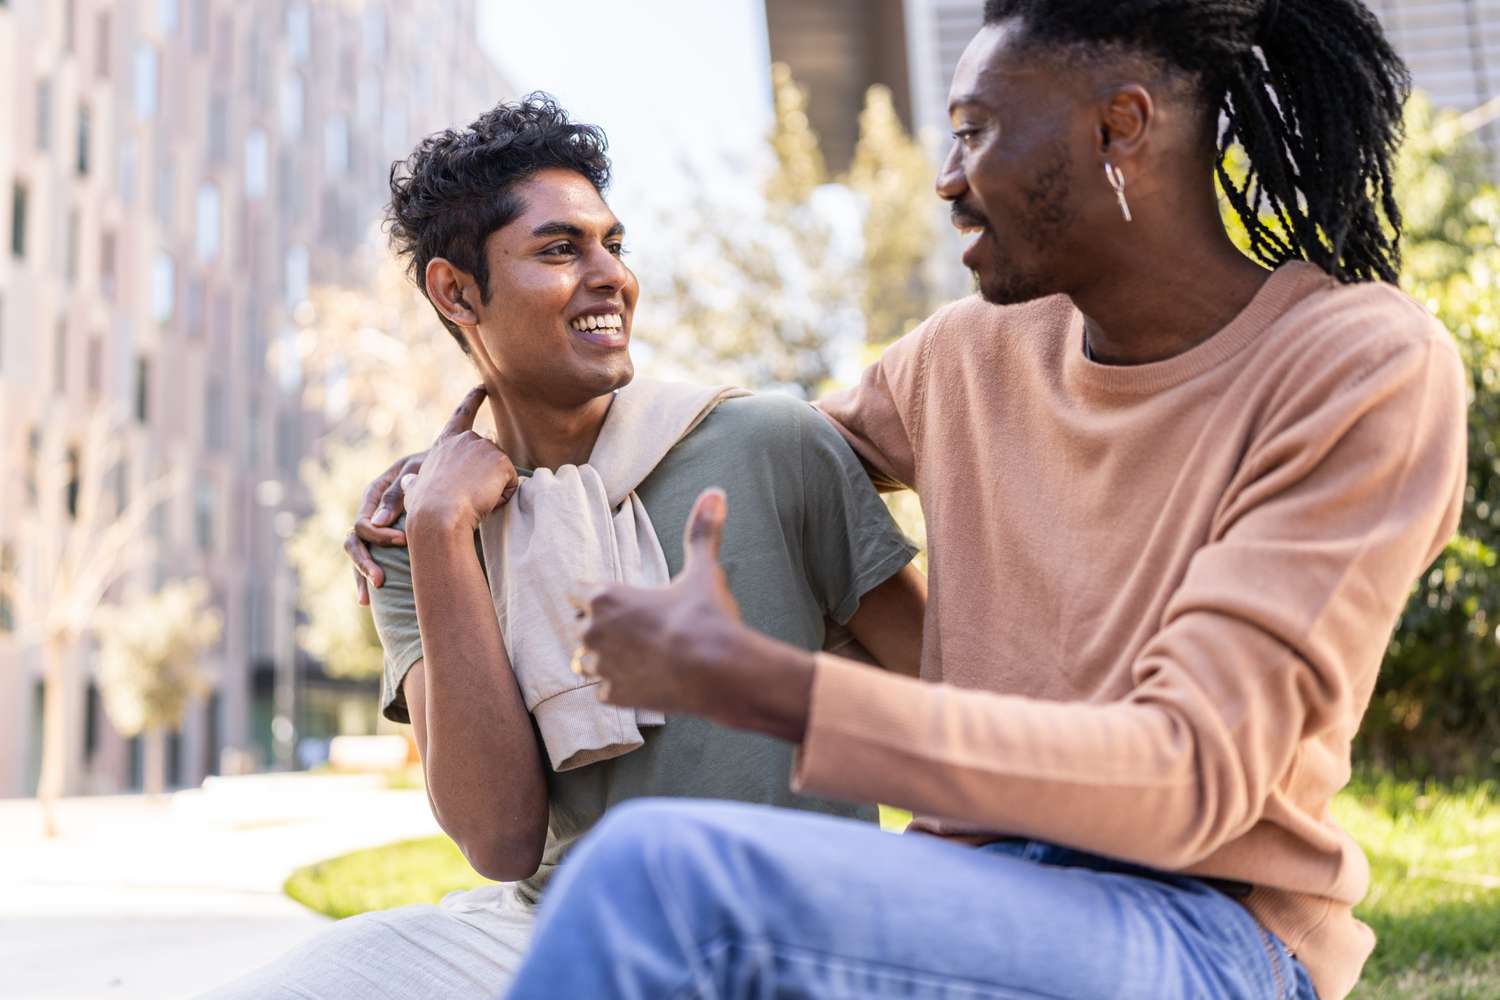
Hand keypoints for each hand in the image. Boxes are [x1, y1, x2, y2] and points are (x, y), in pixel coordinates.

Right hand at [347, 451, 427, 605]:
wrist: (459, 473)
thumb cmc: (441, 469)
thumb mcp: (422, 471)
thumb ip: (400, 492)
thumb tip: (377, 522)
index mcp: (377, 490)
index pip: (364, 518)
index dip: (379, 534)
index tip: (404, 542)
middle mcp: (372, 510)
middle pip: (355, 539)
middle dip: (365, 562)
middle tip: (381, 581)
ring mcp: (377, 527)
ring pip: (357, 552)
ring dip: (361, 573)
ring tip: (371, 595)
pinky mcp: (385, 542)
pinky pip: (368, 561)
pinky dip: (365, 580)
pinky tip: (366, 600)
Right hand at [405, 386, 519, 538]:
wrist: (438, 514)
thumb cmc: (424, 507)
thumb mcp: (413, 488)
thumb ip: (415, 481)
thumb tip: (407, 481)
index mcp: (445, 444)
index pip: (461, 416)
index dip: (473, 400)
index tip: (483, 387)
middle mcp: (466, 439)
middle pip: (490, 457)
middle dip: (487, 478)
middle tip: (468, 496)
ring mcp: (485, 448)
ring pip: (502, 473)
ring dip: (493, 490)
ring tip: (473, 500)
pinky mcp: (501, 462)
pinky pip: (511, 485)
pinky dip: (502, 497)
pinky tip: (485, 501)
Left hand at [579, 489, 743, 715]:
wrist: (719, 670)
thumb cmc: (706, 616)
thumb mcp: (703, 570)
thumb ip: (701, 531)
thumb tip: (715, 493)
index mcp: (605, 597)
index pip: (576, 591)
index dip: (594, 594)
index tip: (614, 598)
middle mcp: (593, 632)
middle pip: (580, 626)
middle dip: (600, 627)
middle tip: (634, 629)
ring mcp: (601, 667)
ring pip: (585, 662)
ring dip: (604, 659)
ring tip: (637, 657)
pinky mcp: (614, 697)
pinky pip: (603, 692)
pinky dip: (619, 688)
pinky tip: (644, 682)